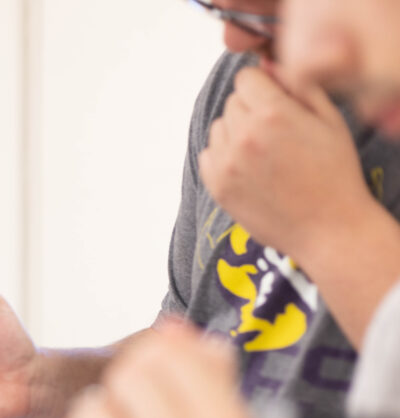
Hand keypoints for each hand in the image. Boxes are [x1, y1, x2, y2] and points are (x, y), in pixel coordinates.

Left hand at [199, 66, 371, 268]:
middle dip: (251, 110)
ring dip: (235, 133)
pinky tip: (248, 168)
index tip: (275, 100)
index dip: (263, 86)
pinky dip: (223, 157)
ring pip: (218, 128)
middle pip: (232, 103)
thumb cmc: (334, 172)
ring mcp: (226, 163)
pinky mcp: (217, 187)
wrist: (328, 227)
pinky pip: (207, 156)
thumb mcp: (329, 119)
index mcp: (272, 113)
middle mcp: (243, 136)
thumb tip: (268, 67)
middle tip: (276, 133)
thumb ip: (297, 86)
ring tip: (263, 153)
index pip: (246, 78)